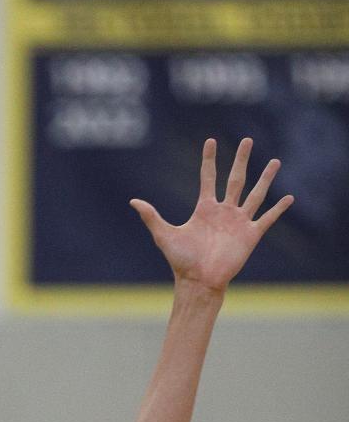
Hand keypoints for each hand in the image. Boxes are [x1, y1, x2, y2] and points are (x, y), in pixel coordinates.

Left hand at [130, 138, 293, 293]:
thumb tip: (133, 201)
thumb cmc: (181, 261)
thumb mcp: (164, 235)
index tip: (210, 140)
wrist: (198, 282)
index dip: (209, 159)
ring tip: (275, 161)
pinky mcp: (251, 235)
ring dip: (265, 177)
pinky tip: (289, 198)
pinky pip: (267, 218)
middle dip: (241, 159)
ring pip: (255, 193)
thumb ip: (151, 216)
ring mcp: (239, 222)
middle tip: (247, 140)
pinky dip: (278, 209)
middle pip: (235, 179)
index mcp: (205, 209)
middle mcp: (224, 212)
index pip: (208, 177)